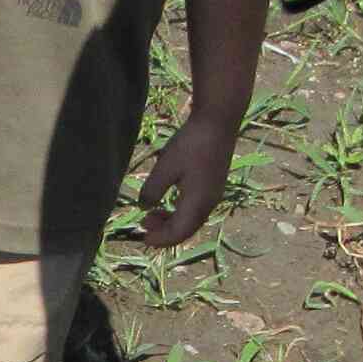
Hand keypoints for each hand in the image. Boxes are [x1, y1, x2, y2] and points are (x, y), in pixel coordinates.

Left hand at [134, 114, 238, 246]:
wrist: (218, 121)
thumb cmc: (191, 144)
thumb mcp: (164, 167)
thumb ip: (152, 191)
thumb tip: (144, 207)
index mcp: (197, 203)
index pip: (178, 233)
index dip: (160, 240)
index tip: (143, 238)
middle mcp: (209, 203)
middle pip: (186, 230)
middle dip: (164, 232)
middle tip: (143, 224)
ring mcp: (214, 194)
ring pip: (191, 219)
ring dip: (171, 221)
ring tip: (152, 213)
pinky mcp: (214, 185)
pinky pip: (196, 208)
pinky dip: (180, 211)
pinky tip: (168, 200)